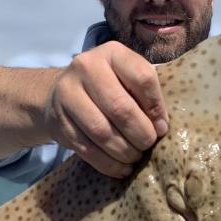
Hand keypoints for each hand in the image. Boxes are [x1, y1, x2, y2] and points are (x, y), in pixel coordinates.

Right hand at [44, 42, 168, 177]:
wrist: (61, 94)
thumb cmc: (107, 87)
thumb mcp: (126, 78)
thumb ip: (146, 94)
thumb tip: (160, 127)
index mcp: (112, 53)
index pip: (142, 78)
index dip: (156, 107)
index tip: (161, 126)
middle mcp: (86, 67)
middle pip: (121, 108)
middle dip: (141, 134)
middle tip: (148, 145)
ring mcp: (67, 94)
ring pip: (102, 132)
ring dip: (124, 151)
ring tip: (135, 157)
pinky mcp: (58, 121)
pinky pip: (87, 149)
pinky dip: (108, 164)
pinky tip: (121, 168)